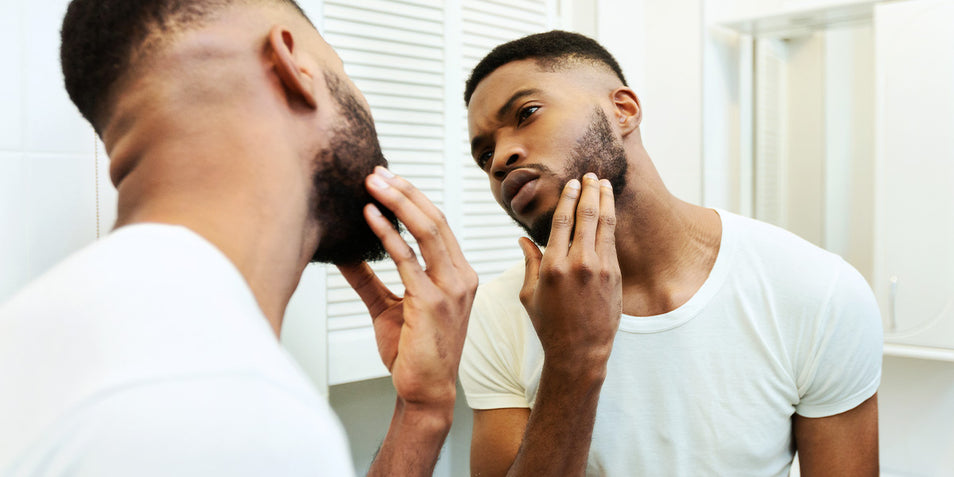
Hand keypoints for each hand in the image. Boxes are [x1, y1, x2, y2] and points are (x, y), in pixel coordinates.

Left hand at [337, 167, 477, 409]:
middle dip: (404, 191)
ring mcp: (451, 289)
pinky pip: (408, 260)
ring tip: (372, 184)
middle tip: (376, 172)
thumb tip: (344, 252)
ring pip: (427, 231)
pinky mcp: (432, 303)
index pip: (438, 224)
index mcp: (458, 275)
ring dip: (397, 203)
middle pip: (435, 219)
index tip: (388, 179)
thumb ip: (369, 278)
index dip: (413, 198)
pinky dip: (387, 235)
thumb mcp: (388, 307)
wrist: (424, 392)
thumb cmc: (413, 353)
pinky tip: (370, 218)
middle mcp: (461, 278)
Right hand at [518, 173, 620, 371]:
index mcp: (552, 266)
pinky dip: (611, 220)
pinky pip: (612, 240)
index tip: (571, 183)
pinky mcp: (614, 275)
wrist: (580, 351)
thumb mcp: (530, 295)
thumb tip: (523, 239)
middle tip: (590, 175)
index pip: (561, 221)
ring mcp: (600, 268)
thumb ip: (529, 262)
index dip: (568, 198)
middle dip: (589, 191)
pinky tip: (610, 209)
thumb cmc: (550, 326)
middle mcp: (577, 263)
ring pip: (604, 223)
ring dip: (604, 200)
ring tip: (604, 184)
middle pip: (585, 215)